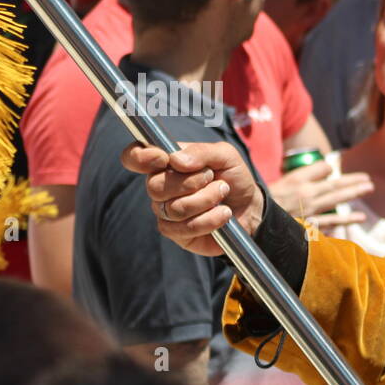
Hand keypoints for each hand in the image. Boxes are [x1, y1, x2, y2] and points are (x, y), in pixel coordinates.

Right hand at [121, 141, 263, 256]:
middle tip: (213, 178)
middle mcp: (160, 187)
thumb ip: (202, 151)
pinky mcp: (177, 233)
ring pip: (174, 209)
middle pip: (154, 186)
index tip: (162, 158)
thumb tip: (176, 160)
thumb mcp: (225, 155)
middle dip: (190, 182)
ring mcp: (166, 211)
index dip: (140, 157)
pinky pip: (186, 228)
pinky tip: (224, 213)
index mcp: (166, 163)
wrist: (250, 206)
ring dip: (206, 200)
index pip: (134, 157)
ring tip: (223, 193)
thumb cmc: (233, 177)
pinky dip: (210, 219)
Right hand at [268, 159, 372, 225]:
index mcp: (297, 181)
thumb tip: (328, 168)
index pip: (321, 169)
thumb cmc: (267, 200)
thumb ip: (306, 174)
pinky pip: (331, 222)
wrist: (254, 219)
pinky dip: (345, 220)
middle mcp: (306, 194)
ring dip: (353, 194)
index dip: (329, 168)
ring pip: (335, 201)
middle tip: (368, 180)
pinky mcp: (309, 225)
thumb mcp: (283, 182)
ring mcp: (309, 211)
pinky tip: (359, 218)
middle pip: (334, 186)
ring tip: (368, 189)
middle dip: (352, 182)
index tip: (335, 169)